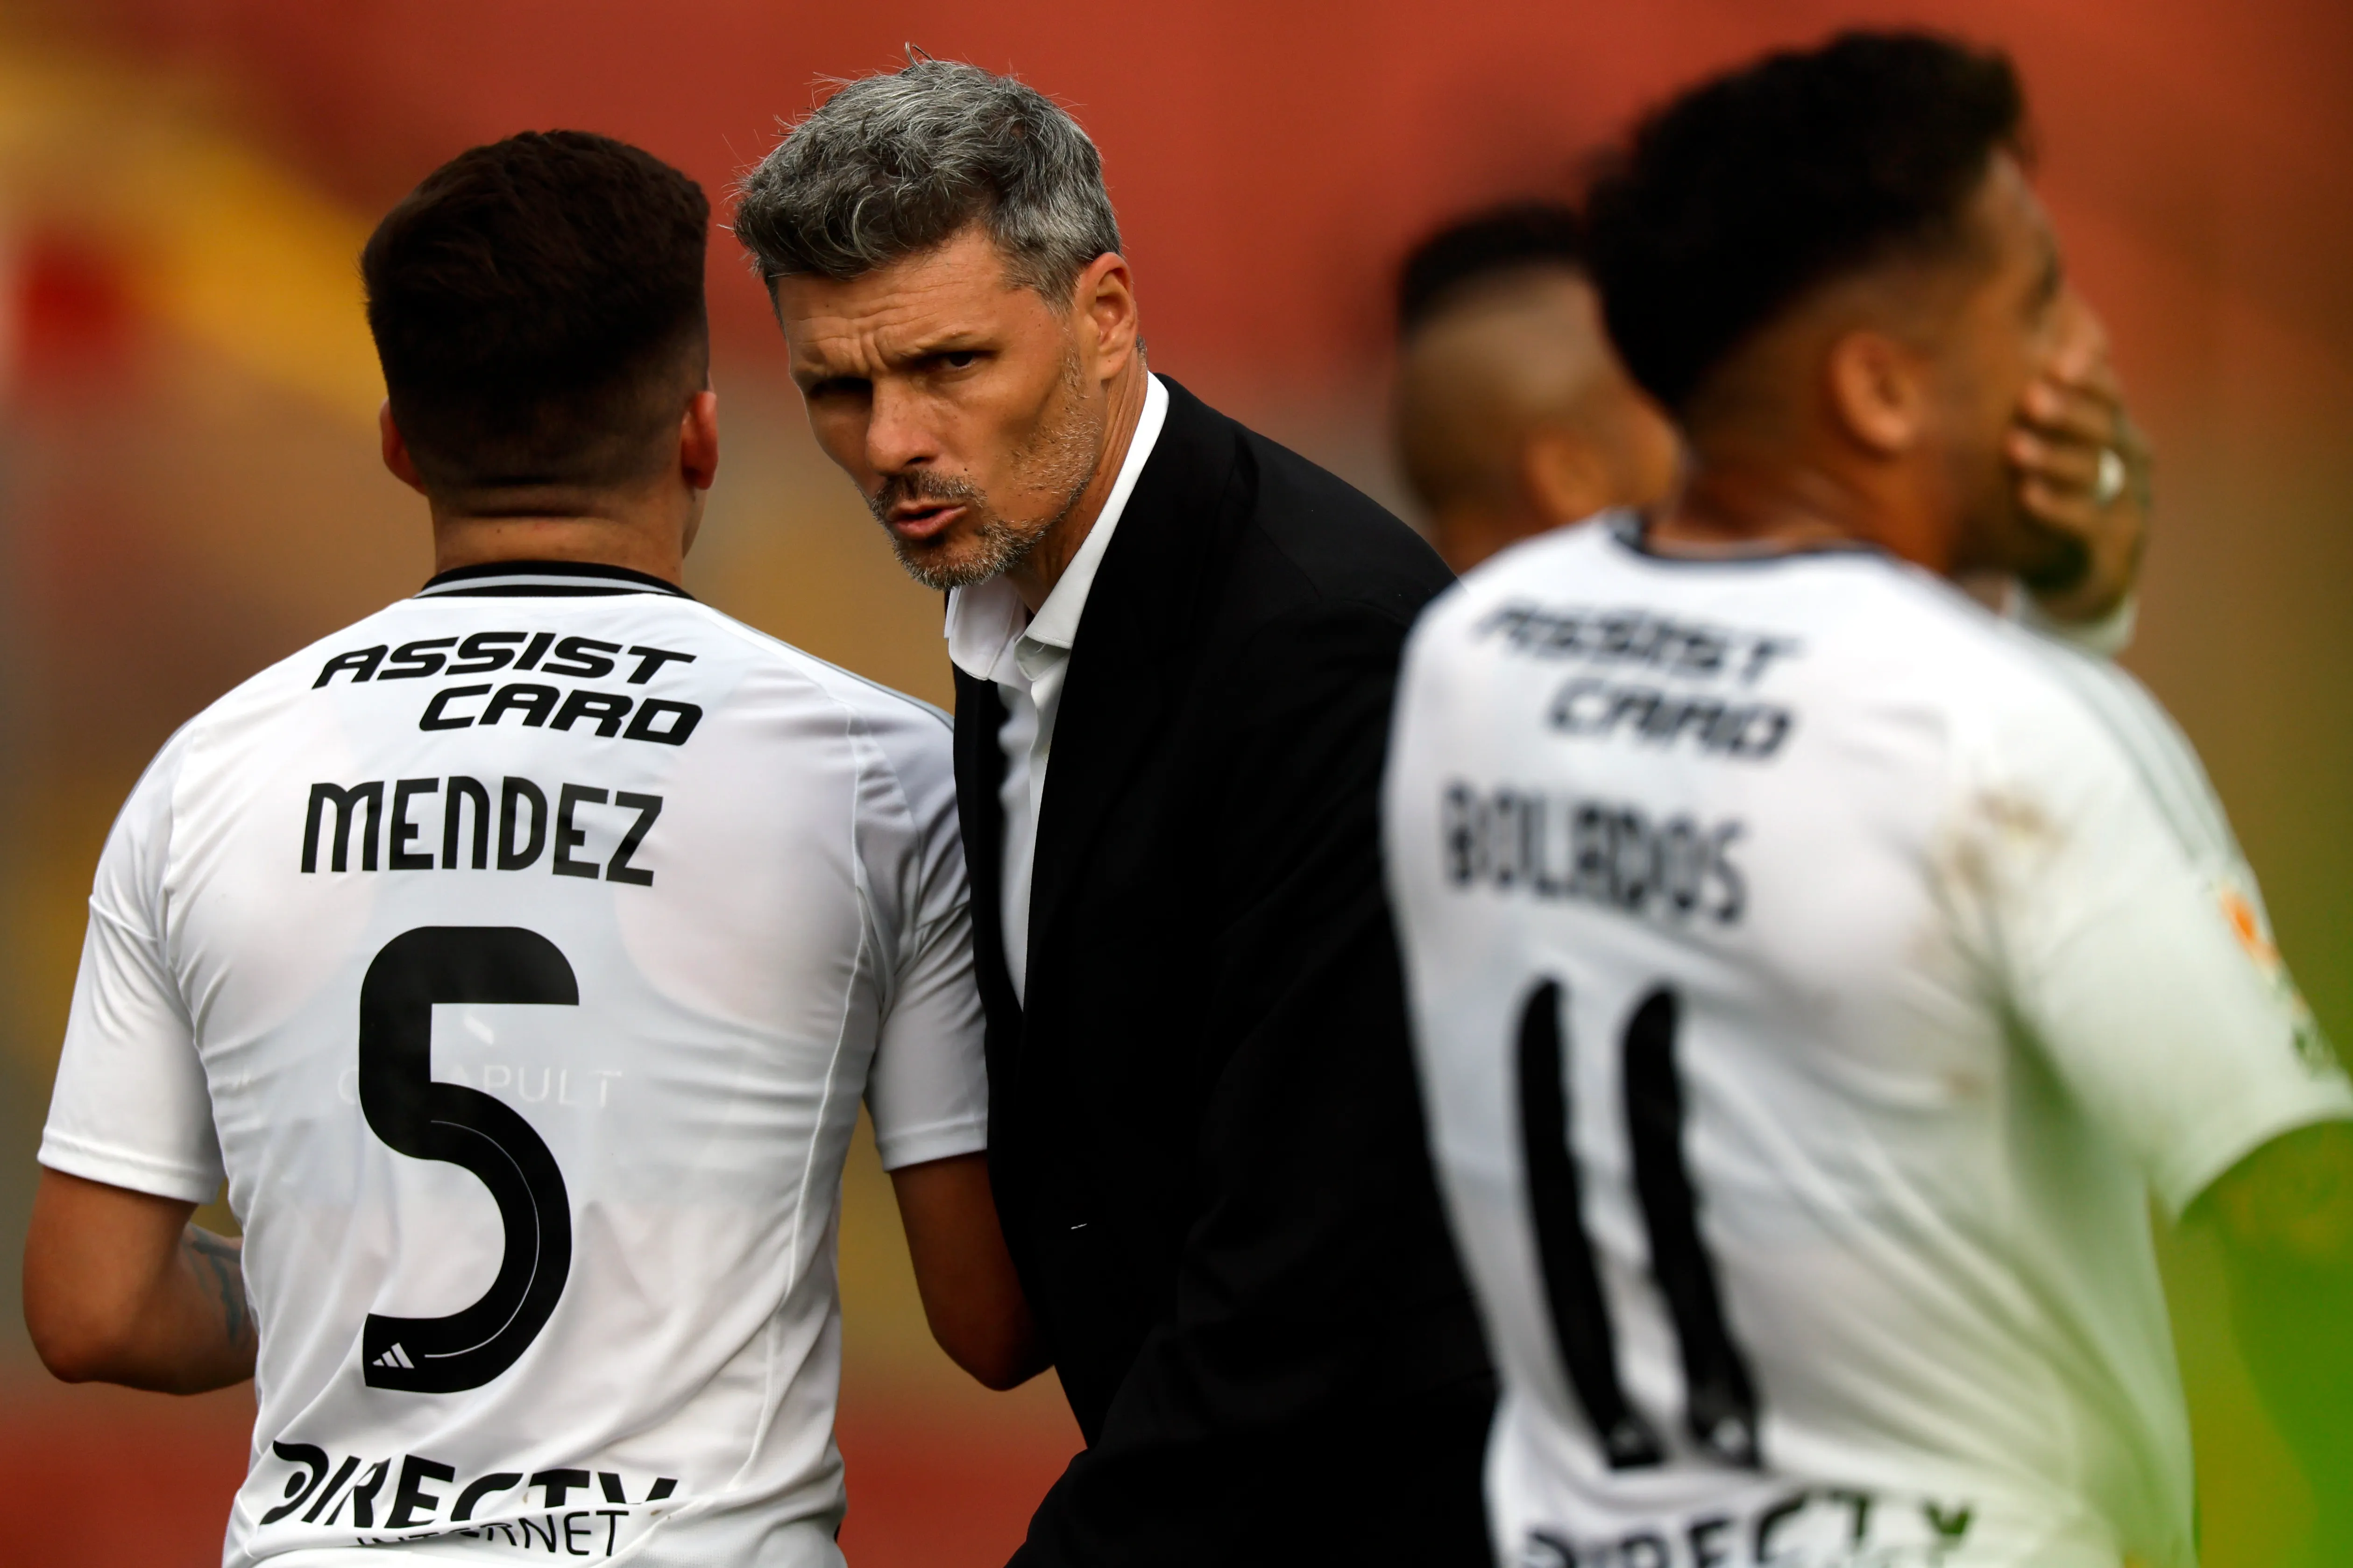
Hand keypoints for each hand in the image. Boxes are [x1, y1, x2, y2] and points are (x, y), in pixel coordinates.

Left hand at [2004, 323, 2151, 624]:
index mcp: (2116, 434)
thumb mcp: (2053, 456)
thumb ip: (2035, 417)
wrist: (2079, 582)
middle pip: (2105, 429)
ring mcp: (2128, 507)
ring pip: (2097, 475)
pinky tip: (2027, 495)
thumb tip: (1981, 362)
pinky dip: (2058, 508)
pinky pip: (2087, 524)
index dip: (2088, 374)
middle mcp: (2130, 465)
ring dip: (2054, 458)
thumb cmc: (2055, 503)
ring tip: (2014, 446)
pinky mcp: (2115, 551)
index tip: (2055, 358)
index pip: (2109, 395)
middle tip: (2029, 398)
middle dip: (2069, 411)